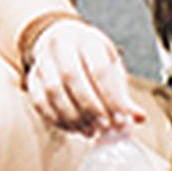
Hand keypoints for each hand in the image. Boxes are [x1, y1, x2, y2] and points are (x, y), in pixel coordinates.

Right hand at [15, 18, 140, 138]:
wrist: (59, 39)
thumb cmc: (90, 57)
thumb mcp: (110, 66)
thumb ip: (122, 93)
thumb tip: (139, 118)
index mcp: (87, 40)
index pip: (99, 69)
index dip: (111, 98)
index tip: (121, 120)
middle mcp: (61, 46)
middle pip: (72, 78)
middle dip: (90, 107)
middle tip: (105, 128)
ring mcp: (43, 61)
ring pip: (54, 91)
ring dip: (73, 117)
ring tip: (90, 131)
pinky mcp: (32, 77)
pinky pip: (39, 101)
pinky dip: (57, 119)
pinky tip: (73, 129)